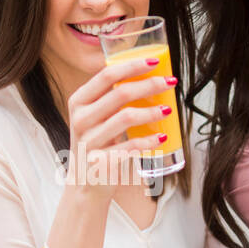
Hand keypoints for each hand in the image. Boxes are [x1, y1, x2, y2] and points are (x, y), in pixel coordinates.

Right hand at [65, 56, 174, 197]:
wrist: (85, 185)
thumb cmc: (97, 145)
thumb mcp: (96, 119)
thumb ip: (112, 100)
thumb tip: (149, 76)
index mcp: (79, 101)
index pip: (106, 75)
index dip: (132, 66)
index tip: (155, 61)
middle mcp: (80, 119)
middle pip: (120, 93)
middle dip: (149, 85)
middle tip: (170, 83)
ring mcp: (88, 141)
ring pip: (126, 117)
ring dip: (151, 112)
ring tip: (168, 111)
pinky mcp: (99, 161)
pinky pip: (129, 146)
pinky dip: (149, 141)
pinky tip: (161, 137)